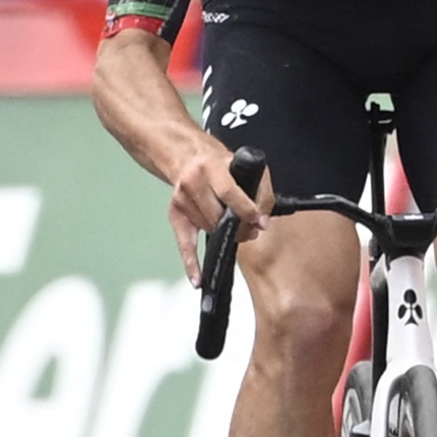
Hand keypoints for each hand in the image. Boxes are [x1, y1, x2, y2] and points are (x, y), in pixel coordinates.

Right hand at [168, 137, 274, 283]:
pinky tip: (198, 279)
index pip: (230, 193)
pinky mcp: (175, 214)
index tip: (259, 223)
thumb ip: (259, 190)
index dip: (247, 211)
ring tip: (234, 231)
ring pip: (207, 228)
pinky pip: (184, 244)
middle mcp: (193, 182)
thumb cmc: (219, 164)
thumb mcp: (243, 167)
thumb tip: (261, 220)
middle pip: (217, 216)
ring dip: (223, 235)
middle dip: (237, 228)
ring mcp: (182, 199)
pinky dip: (191, 264)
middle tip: (250, 231)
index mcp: (212, 167)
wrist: (189, 157)